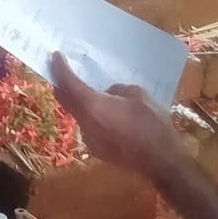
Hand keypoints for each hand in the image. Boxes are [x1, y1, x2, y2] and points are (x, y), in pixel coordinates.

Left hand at [49, 53, 182, 176]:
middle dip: (61, 84)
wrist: (163, 162)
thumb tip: (107, 93)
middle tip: (61, 69)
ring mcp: (89, 139)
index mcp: (93, 106)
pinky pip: (88, 126)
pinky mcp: (97, 150)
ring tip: (88, 90)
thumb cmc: (153, 125)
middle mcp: (85, 123)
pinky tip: (106, 114)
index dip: (60, 68)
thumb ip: (116, 90)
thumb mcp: (138, 95)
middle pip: (65, 100)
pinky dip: (90, 115)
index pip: (69, 83)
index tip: (55, 56)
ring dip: (78, 101)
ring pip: (77, 114)